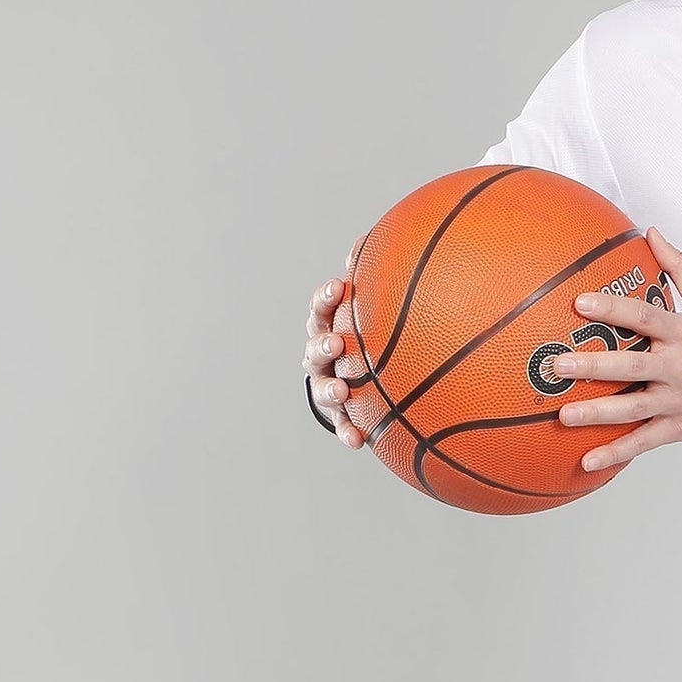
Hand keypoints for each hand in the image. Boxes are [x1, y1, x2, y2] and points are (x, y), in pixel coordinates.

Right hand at [304, 275, 369, 447]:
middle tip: (336, 343)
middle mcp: (320, 357)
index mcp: (327, 327)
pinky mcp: (337, 414)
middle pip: (315, 348)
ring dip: (330, 388)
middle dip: (324, 345)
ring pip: (322, 387)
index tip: (338, 287)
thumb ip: (363, 280)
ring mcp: (325, 385)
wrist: (351, 380)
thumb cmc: (359, 337)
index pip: (321, 308)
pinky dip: (346, 432)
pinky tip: (357, 441)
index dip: (326, 298)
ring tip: (342, 390)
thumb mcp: (359, 311)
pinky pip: (341, 424)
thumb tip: (365, 240)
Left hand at [553, 229, 681, 469]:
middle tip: (557, 365)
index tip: (580, 303)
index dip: (611, 309)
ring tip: (564, 415)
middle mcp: (678, 367)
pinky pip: (644, 442)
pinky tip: (588, 461)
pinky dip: (617, 453)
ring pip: (632, 409)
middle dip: (592, 366)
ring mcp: (677, 400)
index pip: (643, 317)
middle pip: (629, 366)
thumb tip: (651, 233)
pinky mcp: (680, 427)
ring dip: (596, 413)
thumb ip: (678, 266)